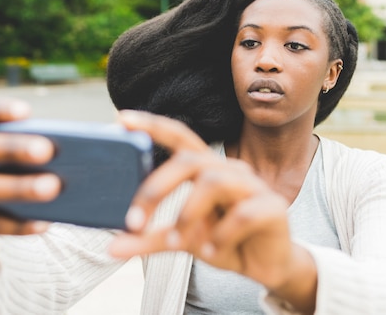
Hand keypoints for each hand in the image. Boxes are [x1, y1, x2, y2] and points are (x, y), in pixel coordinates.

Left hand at [108, 110, 295, 289]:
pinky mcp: (273, 207)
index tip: (121, 118)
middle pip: (190, 161)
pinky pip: (242, 214)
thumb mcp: (183, 241)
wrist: (268, 266)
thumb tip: (112, 247)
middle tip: (133, 221)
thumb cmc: (225, 243)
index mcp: (207, 170)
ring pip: (214, 183)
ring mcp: (253, 186)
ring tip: (177, 242)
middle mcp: (229, 170)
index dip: (152, 125)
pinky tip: (213, 253)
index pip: (179, 137)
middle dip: (157, 188)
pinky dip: (221, 236)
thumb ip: (150, 239)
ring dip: (188, 215)